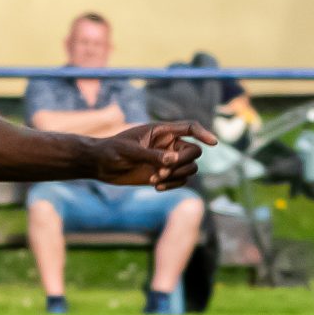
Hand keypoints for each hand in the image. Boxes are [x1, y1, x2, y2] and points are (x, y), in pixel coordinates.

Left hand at [95, 121, 213, 188]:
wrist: (100, 165)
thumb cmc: (111, 152)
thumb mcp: (129, 152)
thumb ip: (151, 156)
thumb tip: (172, 161)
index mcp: (161, 131)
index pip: (190, 127)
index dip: (203, 133)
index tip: (213, 143)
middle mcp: (168, 144)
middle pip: (194, 151)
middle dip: (183, 162)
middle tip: (163, 170)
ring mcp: (167, 160)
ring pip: (190, 168)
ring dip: (177, 176)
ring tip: (156, 179)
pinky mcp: (163, 174)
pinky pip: (181, 180)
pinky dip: (173, 184)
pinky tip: (156, 187)